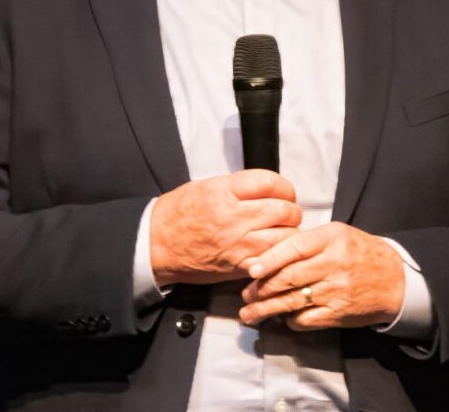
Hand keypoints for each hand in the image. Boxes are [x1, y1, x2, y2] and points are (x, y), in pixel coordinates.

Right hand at [149, 169, 302, 287]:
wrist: (156, 244)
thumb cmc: (179, 213)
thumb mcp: (206, 186)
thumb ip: (238, 187)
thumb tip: (268, 189)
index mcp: (224, 191)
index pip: (269, 182)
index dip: (284, 187)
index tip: (285, 192)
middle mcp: (233, 216)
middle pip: (282, 209)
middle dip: (292, 210)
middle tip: (289, 212)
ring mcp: (237, 243)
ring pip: (284, 237)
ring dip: (290, 233)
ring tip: (285, 232)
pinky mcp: (238, 266)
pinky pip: (271, 260)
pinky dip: (278, 255)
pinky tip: (275, 251)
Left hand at [238, 222, 405, 329]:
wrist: (396, 279)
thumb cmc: (360, 252)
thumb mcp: (337, 234)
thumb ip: (308, 242)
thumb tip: (269, 256)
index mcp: (331, 238)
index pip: (294, 247)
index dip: (269, 259)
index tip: (251, 269)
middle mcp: (333, 263)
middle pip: (289, 277)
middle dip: (262, 288)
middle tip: (246, 294)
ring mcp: (336, 290)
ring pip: (293, 300)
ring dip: (267, 309)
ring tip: (249, 313)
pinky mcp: (339, 313)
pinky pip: (306, 319)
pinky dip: (290, 320)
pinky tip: (280, 318)